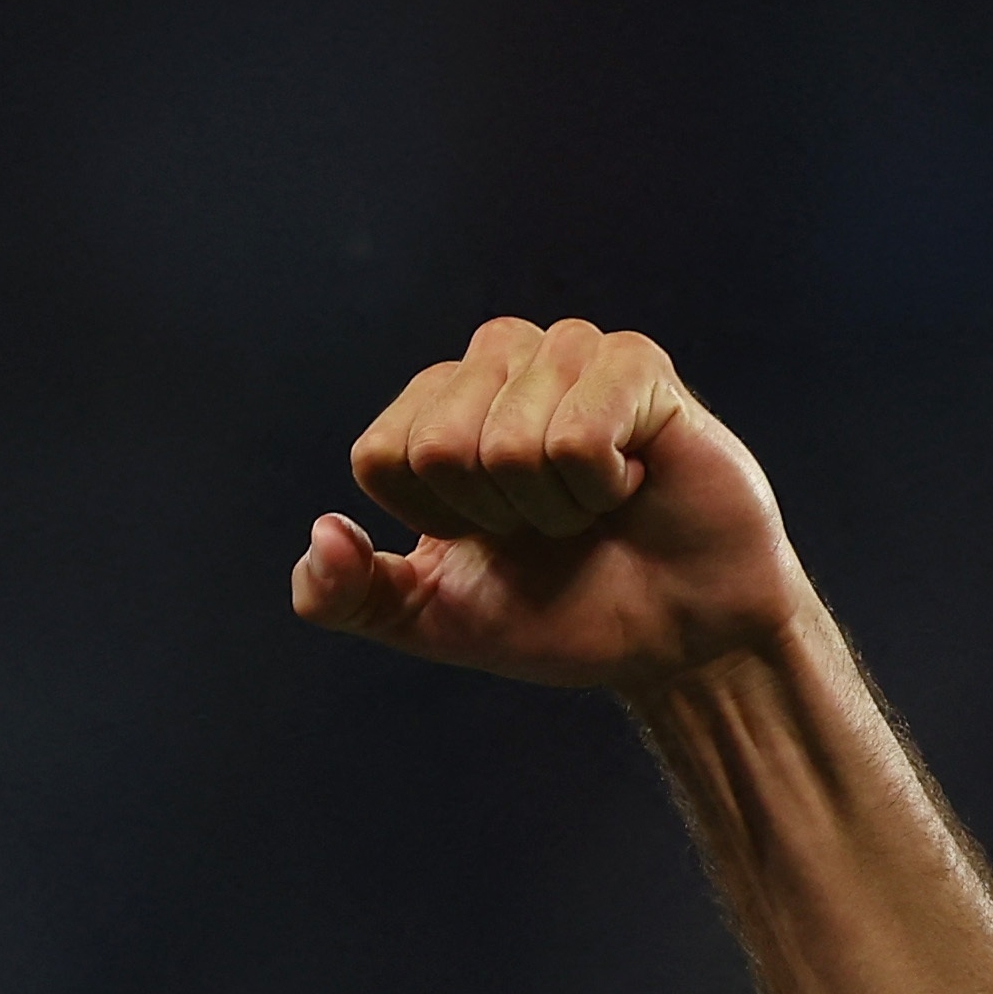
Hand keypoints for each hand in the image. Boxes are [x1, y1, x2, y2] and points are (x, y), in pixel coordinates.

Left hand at [292, 319, 811, 688]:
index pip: (381, 456)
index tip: (486, 538)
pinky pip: (577, 433)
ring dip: (554, 506)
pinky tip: (632, 481)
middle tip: (549, 524)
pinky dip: (601, 485)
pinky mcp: (635, 364)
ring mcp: (565, 354)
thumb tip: (320, 535)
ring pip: (510, 442)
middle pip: (439, 447)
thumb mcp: (430, 620)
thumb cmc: (556, 614)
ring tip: (593, 504)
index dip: (434, 523)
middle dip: (496, 516)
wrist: (672, 640)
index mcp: (433, 411)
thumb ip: (344, 596)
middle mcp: (493, 364)